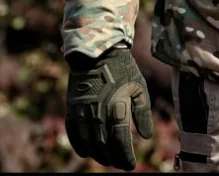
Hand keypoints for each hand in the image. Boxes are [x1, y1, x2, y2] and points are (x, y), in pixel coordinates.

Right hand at [65, 47, 153, 170]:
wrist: (97, 54)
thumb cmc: (123, 70)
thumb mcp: (139, 87)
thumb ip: (143, 113)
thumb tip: (146, 137)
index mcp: (117, 108)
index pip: (121, 142)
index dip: (125, 157)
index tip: (130, 165)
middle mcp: (99, 114)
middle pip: (104, 147)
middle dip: (113, 159)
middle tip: (120, 163)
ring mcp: (83, 113)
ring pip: (89, 145)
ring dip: (98, 156)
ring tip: (107, 159)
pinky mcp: (72, 110)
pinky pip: (74, 135)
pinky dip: (80, 147)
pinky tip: (87, 152)